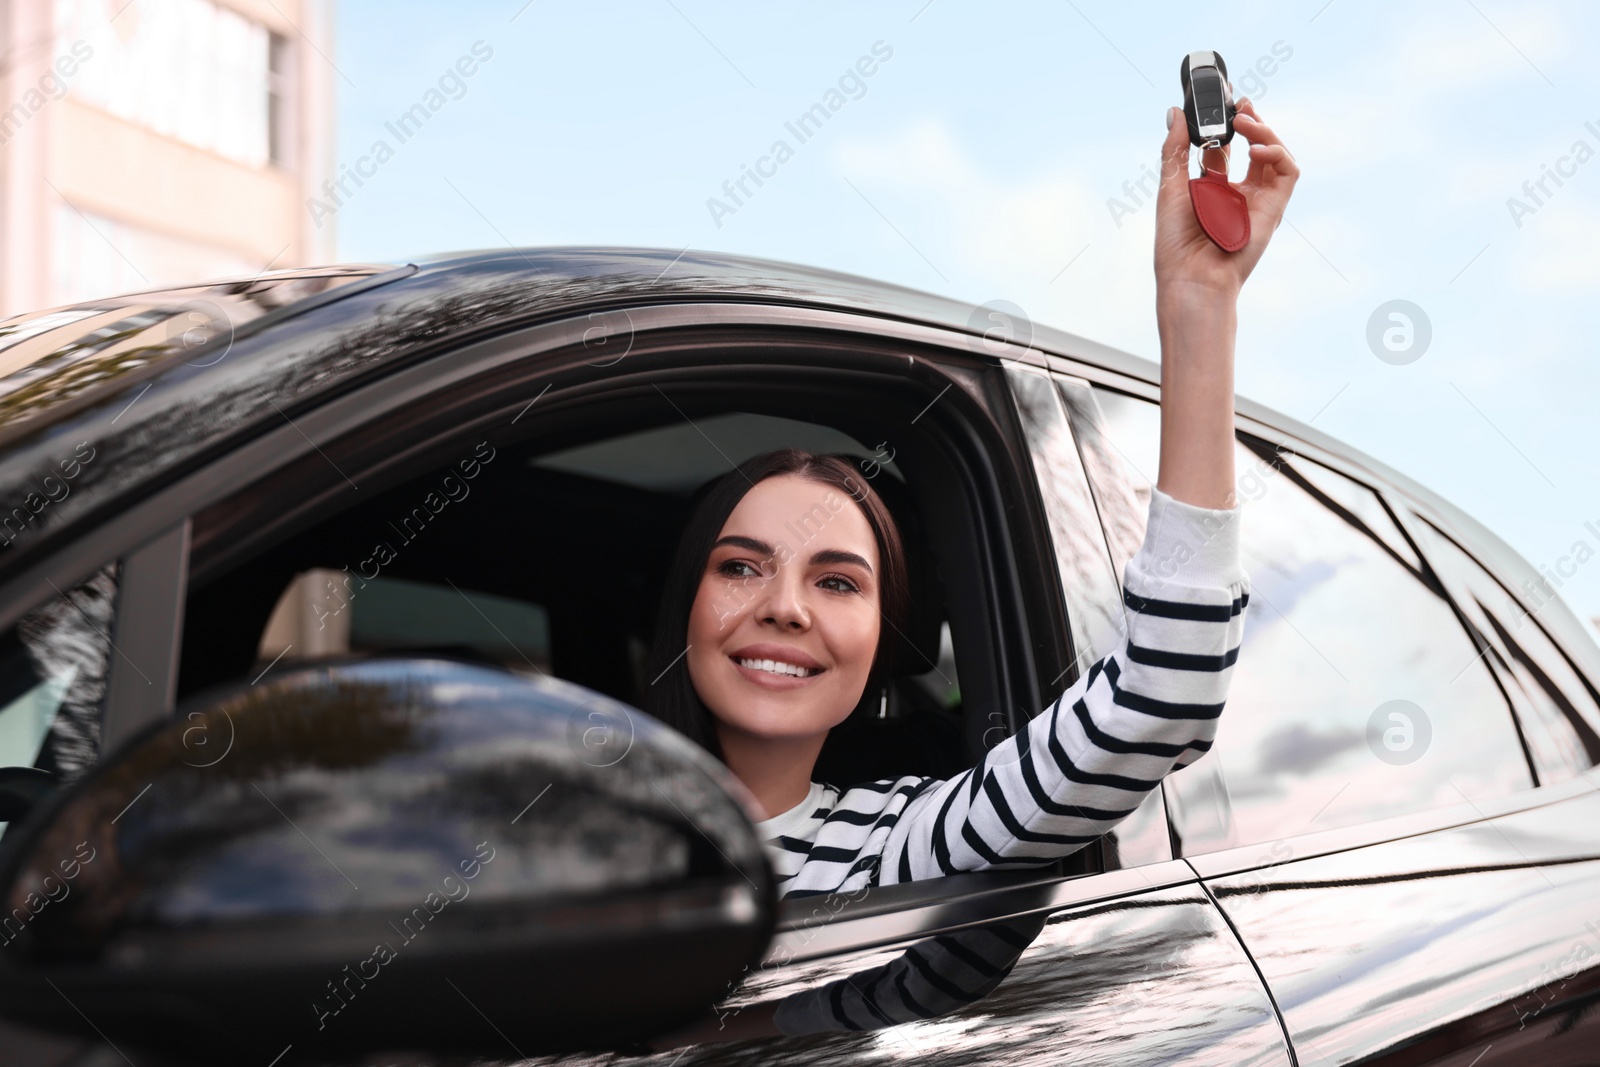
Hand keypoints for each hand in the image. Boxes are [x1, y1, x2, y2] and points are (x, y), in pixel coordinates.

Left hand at [1153, 98, 1299, 301]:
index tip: (1219, 101)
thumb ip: (1176, 149)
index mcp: (1212, 190)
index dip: (1224, 124)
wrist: (1191, 276)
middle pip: (1253, 147)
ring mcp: (1258, 200)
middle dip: (1249, 121)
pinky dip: (1276, 153)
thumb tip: (1175, 111)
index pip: (1224, 149)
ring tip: (1244, 119)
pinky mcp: (1275, 208)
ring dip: (1263, 131)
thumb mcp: (1171, 186)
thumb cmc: (1177, 242)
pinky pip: (1287, 171)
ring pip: (1273, 155)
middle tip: (1239, 101)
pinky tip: (1255, 148)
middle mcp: (1238, 194)